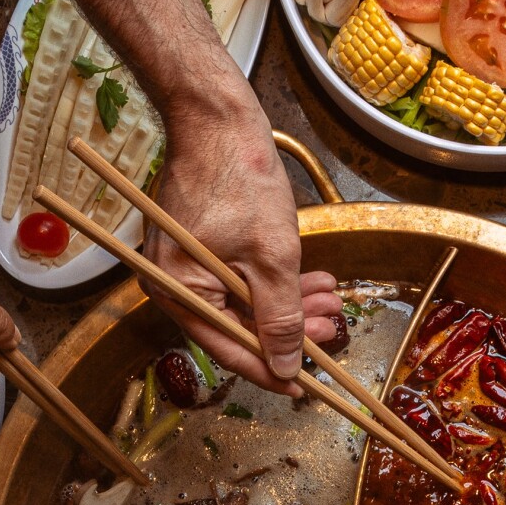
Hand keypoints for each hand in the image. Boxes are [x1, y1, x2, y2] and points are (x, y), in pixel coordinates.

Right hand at [149, 86, 341, 390]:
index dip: (271, 370)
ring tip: (330, 297)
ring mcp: (185, 264)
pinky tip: (311, 279)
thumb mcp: (273, 256)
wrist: (217, 118)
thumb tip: (286, 365)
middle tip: (331, 328)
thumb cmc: (238, 177)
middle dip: (290, 329)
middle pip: (238, 327)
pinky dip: (274, 281)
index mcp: (180, 291)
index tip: (305, 386)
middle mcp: (174, 284)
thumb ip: (281, 317)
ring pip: (244, 302)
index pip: (230, 350)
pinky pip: (239, 279)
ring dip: (289, 303)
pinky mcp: (200, 247)